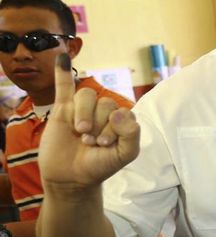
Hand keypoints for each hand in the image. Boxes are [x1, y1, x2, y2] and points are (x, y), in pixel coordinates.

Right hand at [38, 54, 139, 190]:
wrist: (71, 178)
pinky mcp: (62, 109)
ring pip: (86, 96)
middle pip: (104, 103)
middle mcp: (103, 112)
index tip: (105, 146)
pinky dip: (63, 71)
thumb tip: (119, 112)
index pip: (122, 111)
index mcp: (120, 120)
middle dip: (98, 125)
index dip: (114, 127)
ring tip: (80, 133)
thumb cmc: (99, 166)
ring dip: (84, 114)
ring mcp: (82, 109)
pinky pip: (64, 86)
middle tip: (90, 143)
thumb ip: (132, 135)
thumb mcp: (124, 155)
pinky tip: (62, 58)